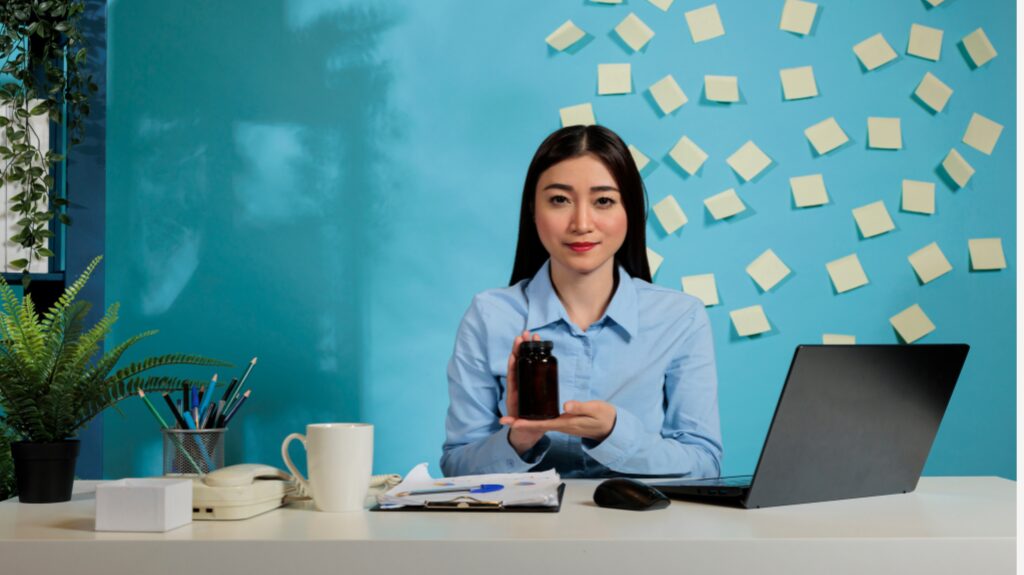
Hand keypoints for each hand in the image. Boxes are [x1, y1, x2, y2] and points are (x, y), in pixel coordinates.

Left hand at [501, 400, 616, 443]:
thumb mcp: (594, 410)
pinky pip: (546, 416)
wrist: (611, 426)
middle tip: (503, 420)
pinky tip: (530, 406)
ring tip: (512, 414)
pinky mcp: (564, 419)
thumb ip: (580, 407)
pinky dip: (535, 412)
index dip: (526, 424)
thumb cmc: (603, 418)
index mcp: (566, 423)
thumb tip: (565, 406)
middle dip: (520, 422)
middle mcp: (560, 425)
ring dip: (525, 418)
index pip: (542, 424)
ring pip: (540, 420)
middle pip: (536, 423)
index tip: (512, 424)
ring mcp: (561, 423)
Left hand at [504, 331, 546, 454]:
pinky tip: (540, 347)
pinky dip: (536, 358)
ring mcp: (526, 384)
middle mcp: (519, 386)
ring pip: (526, 363)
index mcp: (514, 393)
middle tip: (525, 334)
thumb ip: (512, 423)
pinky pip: (535, 369)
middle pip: (518, 364)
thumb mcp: (517, 425)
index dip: (512, 362)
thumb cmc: (522, 428)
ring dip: (529, 349)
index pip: (512, 374)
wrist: (528, 432)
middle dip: (521, 348)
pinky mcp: (534, 385)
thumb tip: (503, 421)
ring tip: (532, 335)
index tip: (514, 351)